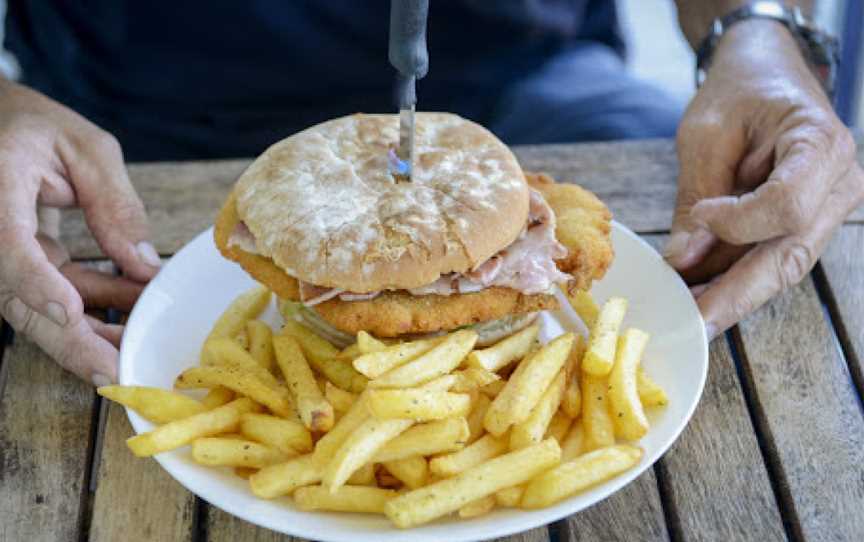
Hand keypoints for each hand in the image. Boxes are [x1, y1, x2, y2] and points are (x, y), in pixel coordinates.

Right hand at [0, 80, 160, 383]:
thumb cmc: (35, 127)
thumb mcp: (86, 148)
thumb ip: (114, 202)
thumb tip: (144, 262)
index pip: (7, 246)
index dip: (36, 282)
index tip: (69, 310)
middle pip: (19, 300)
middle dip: (70, 340)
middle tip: (115, 371)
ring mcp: (0, 252)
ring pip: (37, 309)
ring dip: (91, 332)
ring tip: (139, 346)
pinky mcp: (18, 264)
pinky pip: (53, 295)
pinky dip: (95, 306)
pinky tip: (137, 307)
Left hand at [665, 20, 863, 338]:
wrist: (764, 72)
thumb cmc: (738, 93)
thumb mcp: (706, 134)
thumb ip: (697, 196)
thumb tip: (682, 261)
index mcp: (821, 145)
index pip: (787, 205)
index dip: (739, 222)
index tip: (699, 214)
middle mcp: (839, 184)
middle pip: (789, 255)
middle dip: (735, 293)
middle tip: (690, 322)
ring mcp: (827, 209)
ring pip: (781, 268)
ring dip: (732, 294)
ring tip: (688, 316)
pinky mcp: (805, 224)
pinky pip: (772, 260)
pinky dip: (735, 279)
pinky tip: (701, 296)